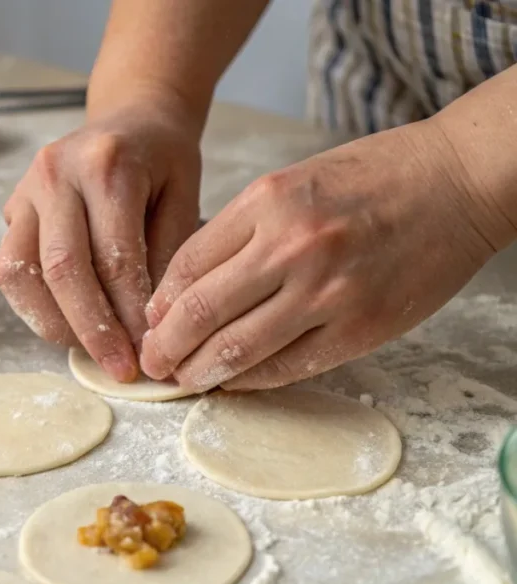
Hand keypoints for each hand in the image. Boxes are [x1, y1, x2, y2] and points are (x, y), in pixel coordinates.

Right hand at [0, 104, 202, 381]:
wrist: (130, 117)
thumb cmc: (163, 159)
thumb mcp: (185, 196)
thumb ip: (168, 256)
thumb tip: (154, 329)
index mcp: (107, 164)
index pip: (115, 257)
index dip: (130, 314)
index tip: (150, 353)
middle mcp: (56, 173)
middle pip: (62, 269)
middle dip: (92, 329)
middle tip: (120, 368)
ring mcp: (25, 190)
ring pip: (19, 273)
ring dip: (53, 322)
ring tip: (89, 350)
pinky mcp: (10, 208)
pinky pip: (9, 269)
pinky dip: (34, 306)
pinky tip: (67, 324)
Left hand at [140, 119, 502, 390]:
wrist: (459, 180)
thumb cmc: (373, 177)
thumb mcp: (293, 182)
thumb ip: (239, 232)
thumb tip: (186, 290)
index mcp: (268, 201)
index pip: (187, 264)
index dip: (159, 303)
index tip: (150, 322)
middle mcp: (292, 246)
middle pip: (201, 311)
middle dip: (165, 346)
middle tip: (152, 363)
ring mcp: (328, 291)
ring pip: (238, 349)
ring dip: (200, 371)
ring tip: (183, 379)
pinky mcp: (359, 329)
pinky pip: (287, 367)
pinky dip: (251, 380)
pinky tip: (233, 381)